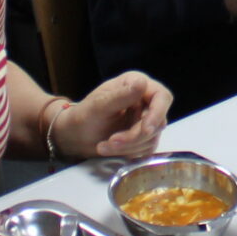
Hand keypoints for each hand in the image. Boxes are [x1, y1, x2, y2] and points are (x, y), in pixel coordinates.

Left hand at [52, 72, 171, 161]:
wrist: (75, 136)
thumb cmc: (83, 116)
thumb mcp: (99, 106)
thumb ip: (121, 96)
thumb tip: (142, 83)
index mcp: (136, 84)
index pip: (162, 97)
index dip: (158, 113)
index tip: (146, 129)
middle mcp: (145, 100)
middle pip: (157, 121)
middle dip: (134, 136)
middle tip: (111, 142)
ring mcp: (145, 120)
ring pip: (152, 138)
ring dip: (128, 146)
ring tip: (103, 146)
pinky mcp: (143, 137)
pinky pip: (146, 148)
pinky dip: (128, 152)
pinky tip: (109, 149)